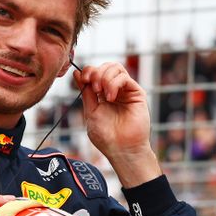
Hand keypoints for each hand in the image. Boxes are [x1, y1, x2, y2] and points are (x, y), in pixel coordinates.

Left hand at [74, 62, 160, 186]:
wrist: (121, 149)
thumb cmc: (106, 136)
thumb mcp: (90, 111)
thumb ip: (86, 92)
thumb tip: (77, 72)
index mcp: (104, 94)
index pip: (97, 72)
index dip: (89, 71)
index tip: (84, 79)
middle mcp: (116, 90)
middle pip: (107, 66)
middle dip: (96, 72)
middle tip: (94, 88)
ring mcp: (127, 91)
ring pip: (116, 68)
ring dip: (104, 77)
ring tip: (102, 94)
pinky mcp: (137, 94)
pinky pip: (124, 78)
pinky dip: (114, 84)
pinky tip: (111, 98)